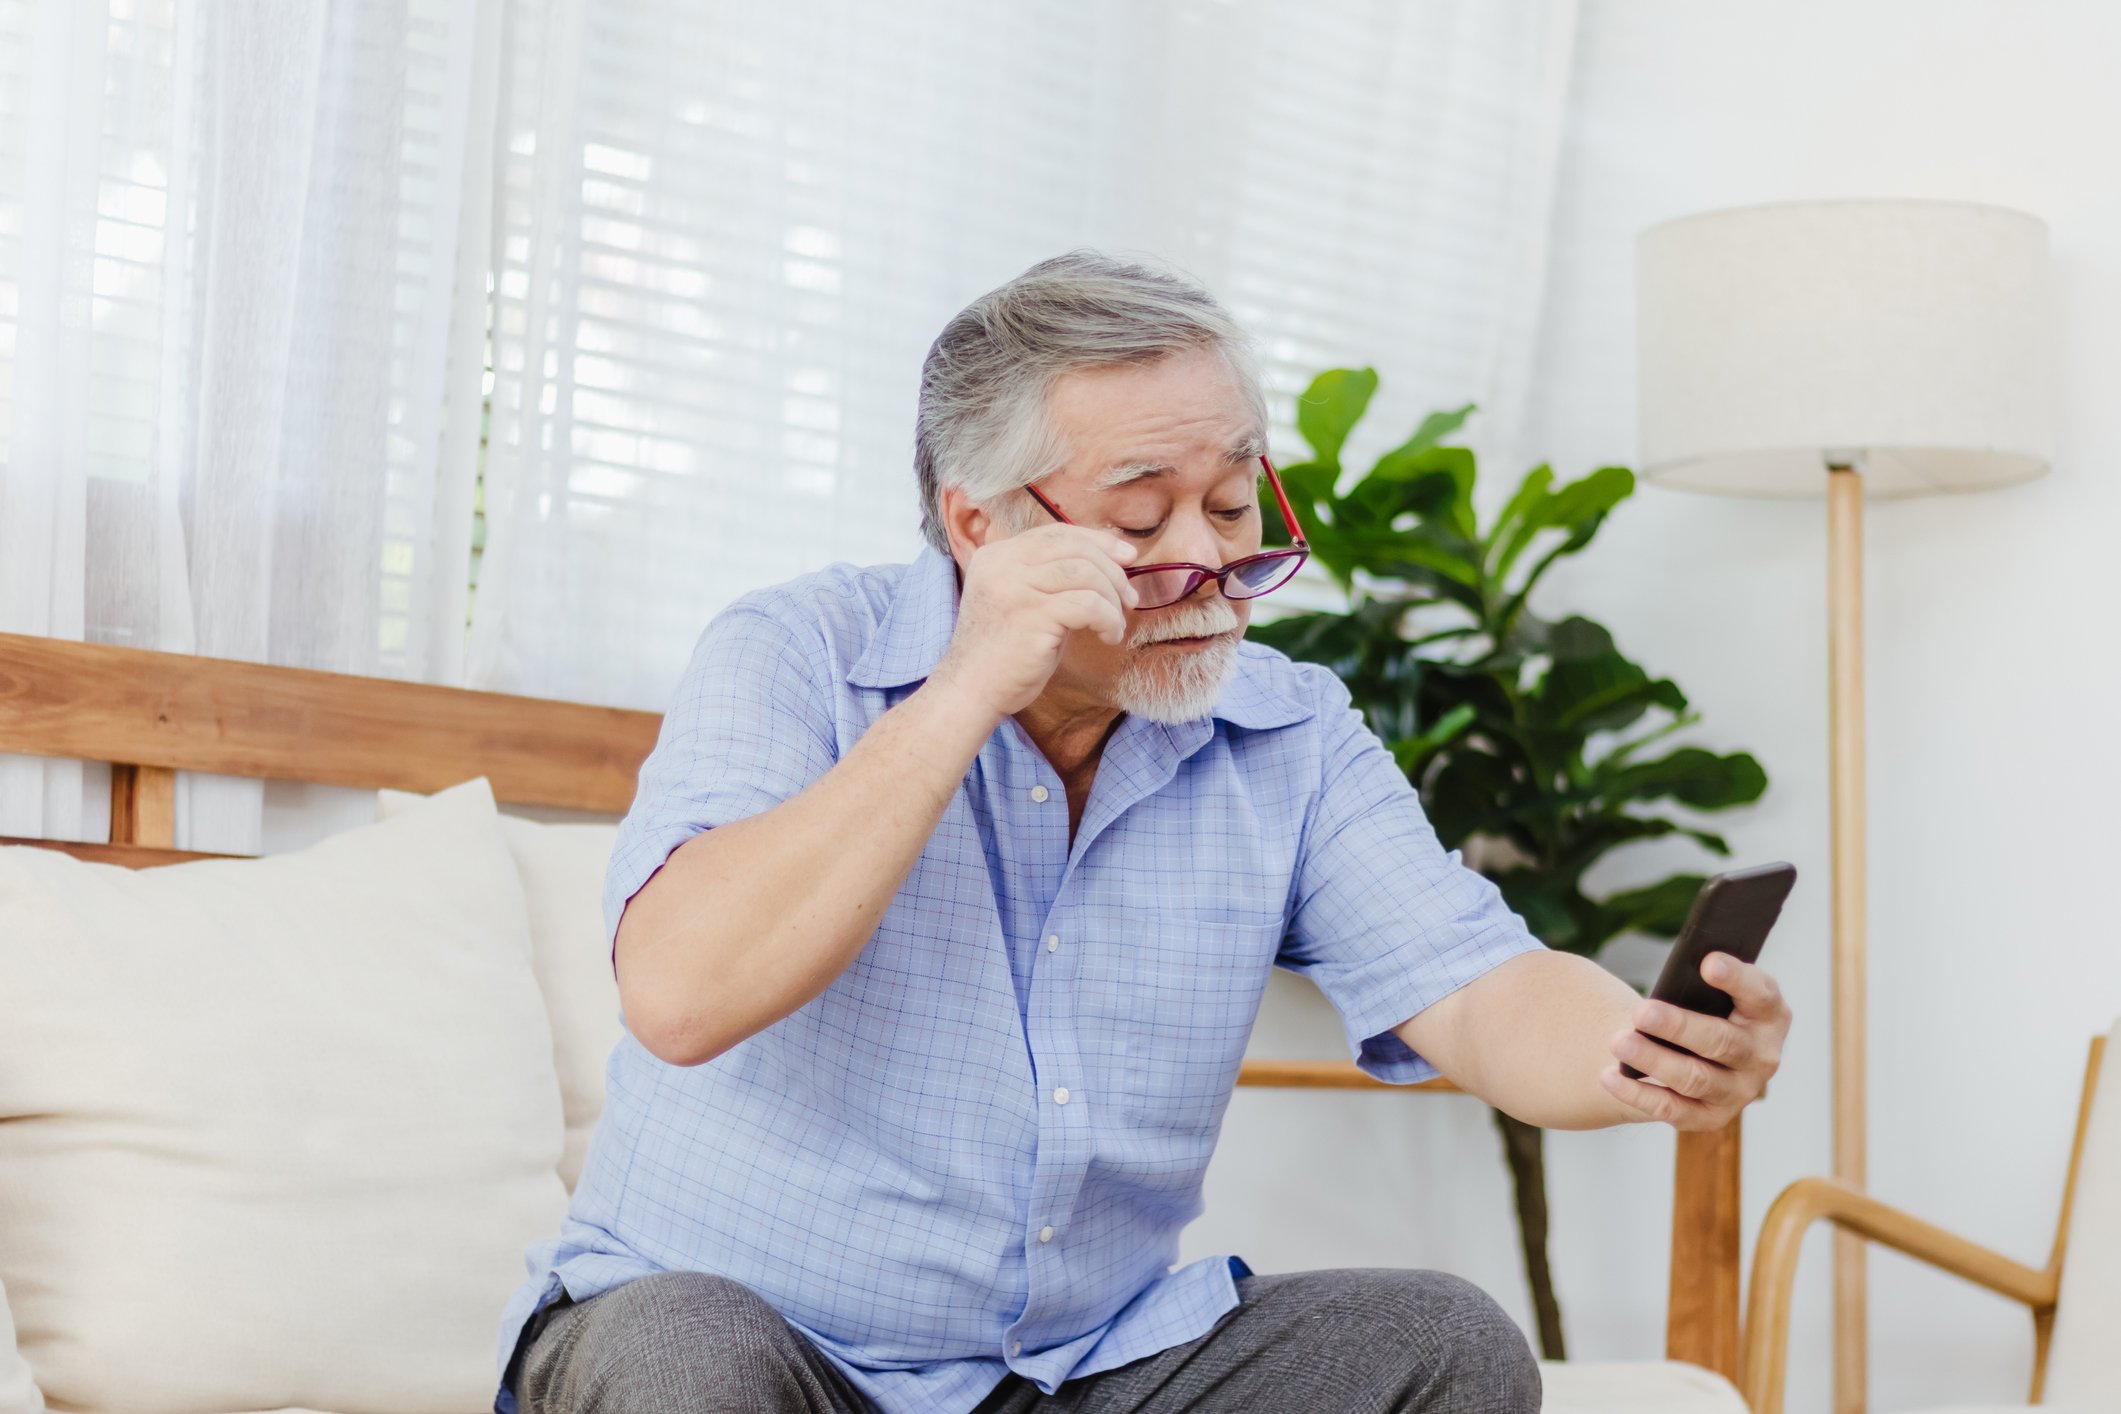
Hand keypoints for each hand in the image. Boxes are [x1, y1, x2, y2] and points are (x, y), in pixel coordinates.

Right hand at [926, 524, 1138, 720]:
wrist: (971, 691)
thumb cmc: (1004, 653)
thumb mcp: (1022, 602)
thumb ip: (1050, 578)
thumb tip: (1109, 560)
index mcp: (997, 555)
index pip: (1057, 533)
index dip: (1098, 541)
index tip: (1127, 557)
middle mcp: (1002, 564)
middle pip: (1075, 548)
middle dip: (1112, 571)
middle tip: (1129, 599)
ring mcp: (1014, 587)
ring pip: (1086, 573)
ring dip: (1112, 599)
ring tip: (1115, 624)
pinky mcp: (1031, 614)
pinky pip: (1088, 604)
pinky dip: (1108, 619)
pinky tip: (1108, 637)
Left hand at [1598, 953, 1789, 1130]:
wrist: (1694, 1053)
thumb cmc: (1703, 1008)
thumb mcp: (1711, 990)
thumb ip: (1700, 978)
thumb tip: (1685, 965)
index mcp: (1769, 1015)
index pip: (1761, 994)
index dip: (1737, 979)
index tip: (1707, 964)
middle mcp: (1762, 1057)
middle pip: (1722, 1041)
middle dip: (1679, 1027)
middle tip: (1641, 1012)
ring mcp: (1738, 1091)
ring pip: (1695, 1079)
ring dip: (1654, 1061)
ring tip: (1619, 1042)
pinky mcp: (1710, 1117)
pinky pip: (1672, 1109)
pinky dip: (1638, 1094)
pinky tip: (1609, 1076)